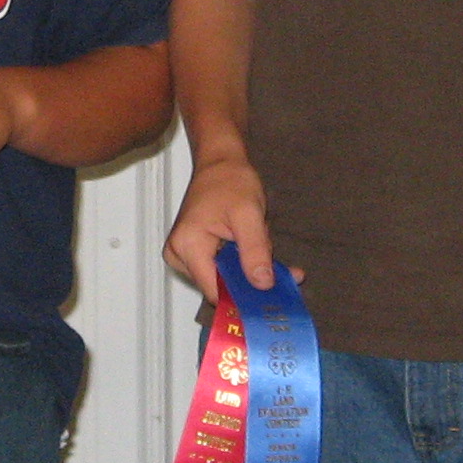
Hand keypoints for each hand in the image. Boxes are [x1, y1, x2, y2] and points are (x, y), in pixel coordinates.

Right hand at [164, 153, 280, 294]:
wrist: (220, 163)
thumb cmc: (230, 181)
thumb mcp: (248, 215)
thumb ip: (255, 251)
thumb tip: (262, 284)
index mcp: (188, 246)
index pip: (214, 291)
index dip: (243, 297)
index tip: (271, 299)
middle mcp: (179, 255)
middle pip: (219, 286)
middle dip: (251, 280)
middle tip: (282, 270)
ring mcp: (184, 255)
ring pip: (223, 279)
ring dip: (249, 271)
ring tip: (264, 248)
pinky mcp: (193, 253)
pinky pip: (221, 268)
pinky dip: (242, 264)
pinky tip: (255, 250)